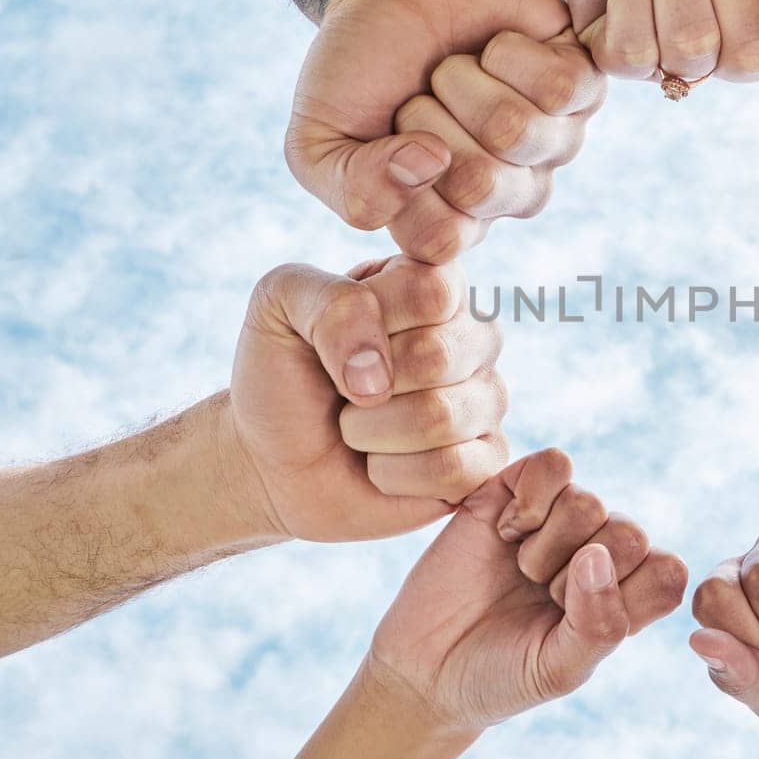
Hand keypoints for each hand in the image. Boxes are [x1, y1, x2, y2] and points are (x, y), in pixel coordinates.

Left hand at [228, 256, 506, 541]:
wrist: (273, 460)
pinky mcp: (486, 462)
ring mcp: (486, 400)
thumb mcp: (279, 306)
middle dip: (362, 385)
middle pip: (437, 355)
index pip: (432, 290)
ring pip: (441, 418)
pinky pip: (453, 469)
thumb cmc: (284, 376)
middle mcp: (472, 336)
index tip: (333, 335)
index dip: (370, 322)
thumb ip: (330, 301)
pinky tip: (381, 466)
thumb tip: (380, 373)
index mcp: (433, 284)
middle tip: (344, 392)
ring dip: (371, 432)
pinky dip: (393, 474)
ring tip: (357, 429)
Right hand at [286, 0, 605, 261]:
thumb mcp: (318, 141)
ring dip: (466, 82)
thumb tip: (428, 166)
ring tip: (457, 67)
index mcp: (453, 218)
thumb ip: (352, 189)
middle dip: (430, 121)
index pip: (440, 239)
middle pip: (481, 185)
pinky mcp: (586, 85)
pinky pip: (560, 87)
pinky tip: (497, 46)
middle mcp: (511, 191)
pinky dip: (510, 53)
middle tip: (422, 95)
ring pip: (518, 132)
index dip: (400, 181)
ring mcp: (554, 141)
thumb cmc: (359, 64)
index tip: (386, 136)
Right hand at [369, 450, 687, 731]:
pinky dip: (531, 500)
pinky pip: (554, 465)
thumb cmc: (502, 675)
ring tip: (519, 569)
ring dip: (546, 546)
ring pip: (589, 502)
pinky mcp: (518, 488)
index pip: (667, 571)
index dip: (625, 596)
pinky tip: (505, 532)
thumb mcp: (560, 669)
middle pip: (630, 533)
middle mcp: (602, 549)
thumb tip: (597, 556)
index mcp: (629, 594)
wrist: (425, 667)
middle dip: (575, 577)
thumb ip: (598, 623)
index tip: (575, 628)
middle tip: (538, 598)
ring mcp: (561, 516)